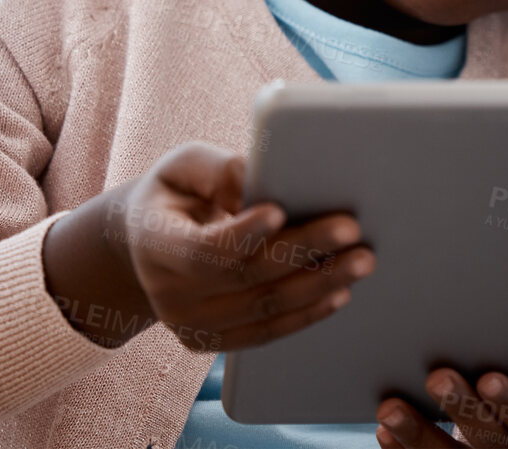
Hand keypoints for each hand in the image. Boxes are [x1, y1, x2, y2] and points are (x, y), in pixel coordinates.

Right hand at [44, 142, 374, 350]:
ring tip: (361, 261)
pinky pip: (264, 333)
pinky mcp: (212, 340)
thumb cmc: (176, 194)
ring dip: (317, 286)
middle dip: (303, 252)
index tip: (279, 209)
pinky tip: (339, 294)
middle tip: (352, 231)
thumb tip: (258, 176)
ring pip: (262, 308)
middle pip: (245, 276)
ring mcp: (190, 324)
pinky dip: (305, 315)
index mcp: (156, 243)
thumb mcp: (183, 167)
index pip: (201, 247)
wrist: (146, 244)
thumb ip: (218, 170)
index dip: (241, 233)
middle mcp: (169, 292)